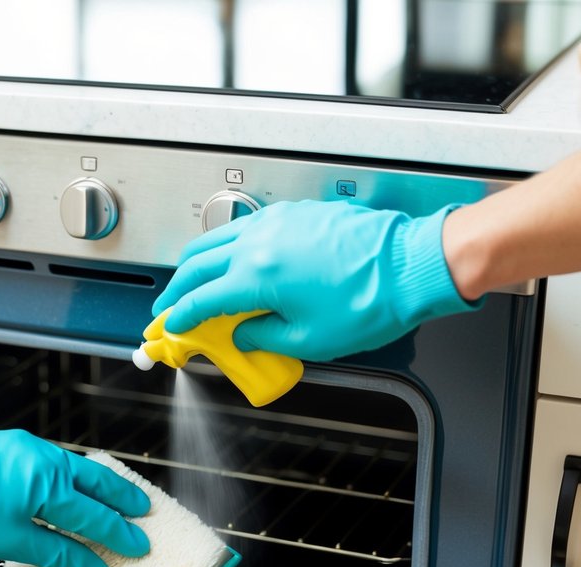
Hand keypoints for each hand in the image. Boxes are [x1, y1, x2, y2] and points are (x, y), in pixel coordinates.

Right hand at [153, 201, 481, 361]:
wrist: (410, 266)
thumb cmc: (371, 301)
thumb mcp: (309, 339)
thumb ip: (264, 337)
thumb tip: (244, 335)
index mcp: (257, 276)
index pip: (201, 299)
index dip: (180, 318)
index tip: (171, 327)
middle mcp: (260, 242)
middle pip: (198, 263)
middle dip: (178, 287)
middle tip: (170, 306)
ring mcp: (277, 222)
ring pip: (217, 237)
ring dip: (197, 261)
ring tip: (192, 281)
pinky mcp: (296, 213)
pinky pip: (246, 226)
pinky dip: (227, 243)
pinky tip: (232, 258)